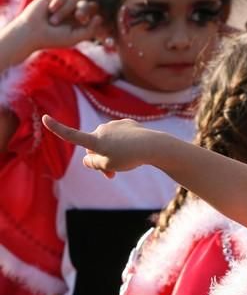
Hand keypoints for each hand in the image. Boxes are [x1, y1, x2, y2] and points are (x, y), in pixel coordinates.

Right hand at [11, 0, 102, 53]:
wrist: (31, 32)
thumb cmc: (53, 38)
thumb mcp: (74, 37)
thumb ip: (89, 30)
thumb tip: (100, 17)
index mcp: (80, 23)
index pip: (93, 15)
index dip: (95, 16)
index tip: (91, 21)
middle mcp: (73, 12)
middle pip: (87, 5)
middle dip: (84, 11)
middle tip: (79, 17)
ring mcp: (64, 4)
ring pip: (73, 1)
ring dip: (64, 12)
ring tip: (53, 21)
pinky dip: (58, 2)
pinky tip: (50, 9)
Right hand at [42, 115, 166, 178]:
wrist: (153, 146)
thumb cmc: (129, 158)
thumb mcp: (107, 166)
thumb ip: (93, 163)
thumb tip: (87, 158)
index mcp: (95, 140)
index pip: (72, 135)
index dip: (57, 129)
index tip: (45, 118)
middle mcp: (102, 129)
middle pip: (93, 148)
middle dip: (98, 160)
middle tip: (110, 176)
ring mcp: (115, 125)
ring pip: (108, 143)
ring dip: (112, 154)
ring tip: (125, 164)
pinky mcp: (127, 124)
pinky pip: (121, 137)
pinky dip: (123, 145)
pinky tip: (135, 151)